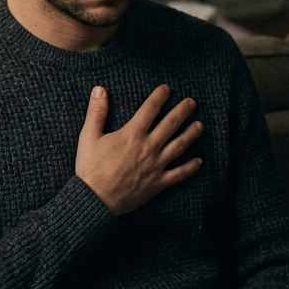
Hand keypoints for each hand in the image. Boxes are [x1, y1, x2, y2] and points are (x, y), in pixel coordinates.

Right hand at [75, 83, 202, 215]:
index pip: (150, 109)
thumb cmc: (90, 168)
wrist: (95, 200)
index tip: (166, 89)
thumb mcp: (88, 136)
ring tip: (200, 125)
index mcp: (132, 134)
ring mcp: (155, 166)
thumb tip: (99, 90)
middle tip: (192, 102)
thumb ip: (96, 112)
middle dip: (182, 111)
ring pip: (179, 146)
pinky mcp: (157, 183)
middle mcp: (148, 147)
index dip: (159, 96)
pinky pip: (178, 174)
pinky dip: (190, 167)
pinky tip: (199, 161)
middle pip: (170, 124)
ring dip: (191, 134)